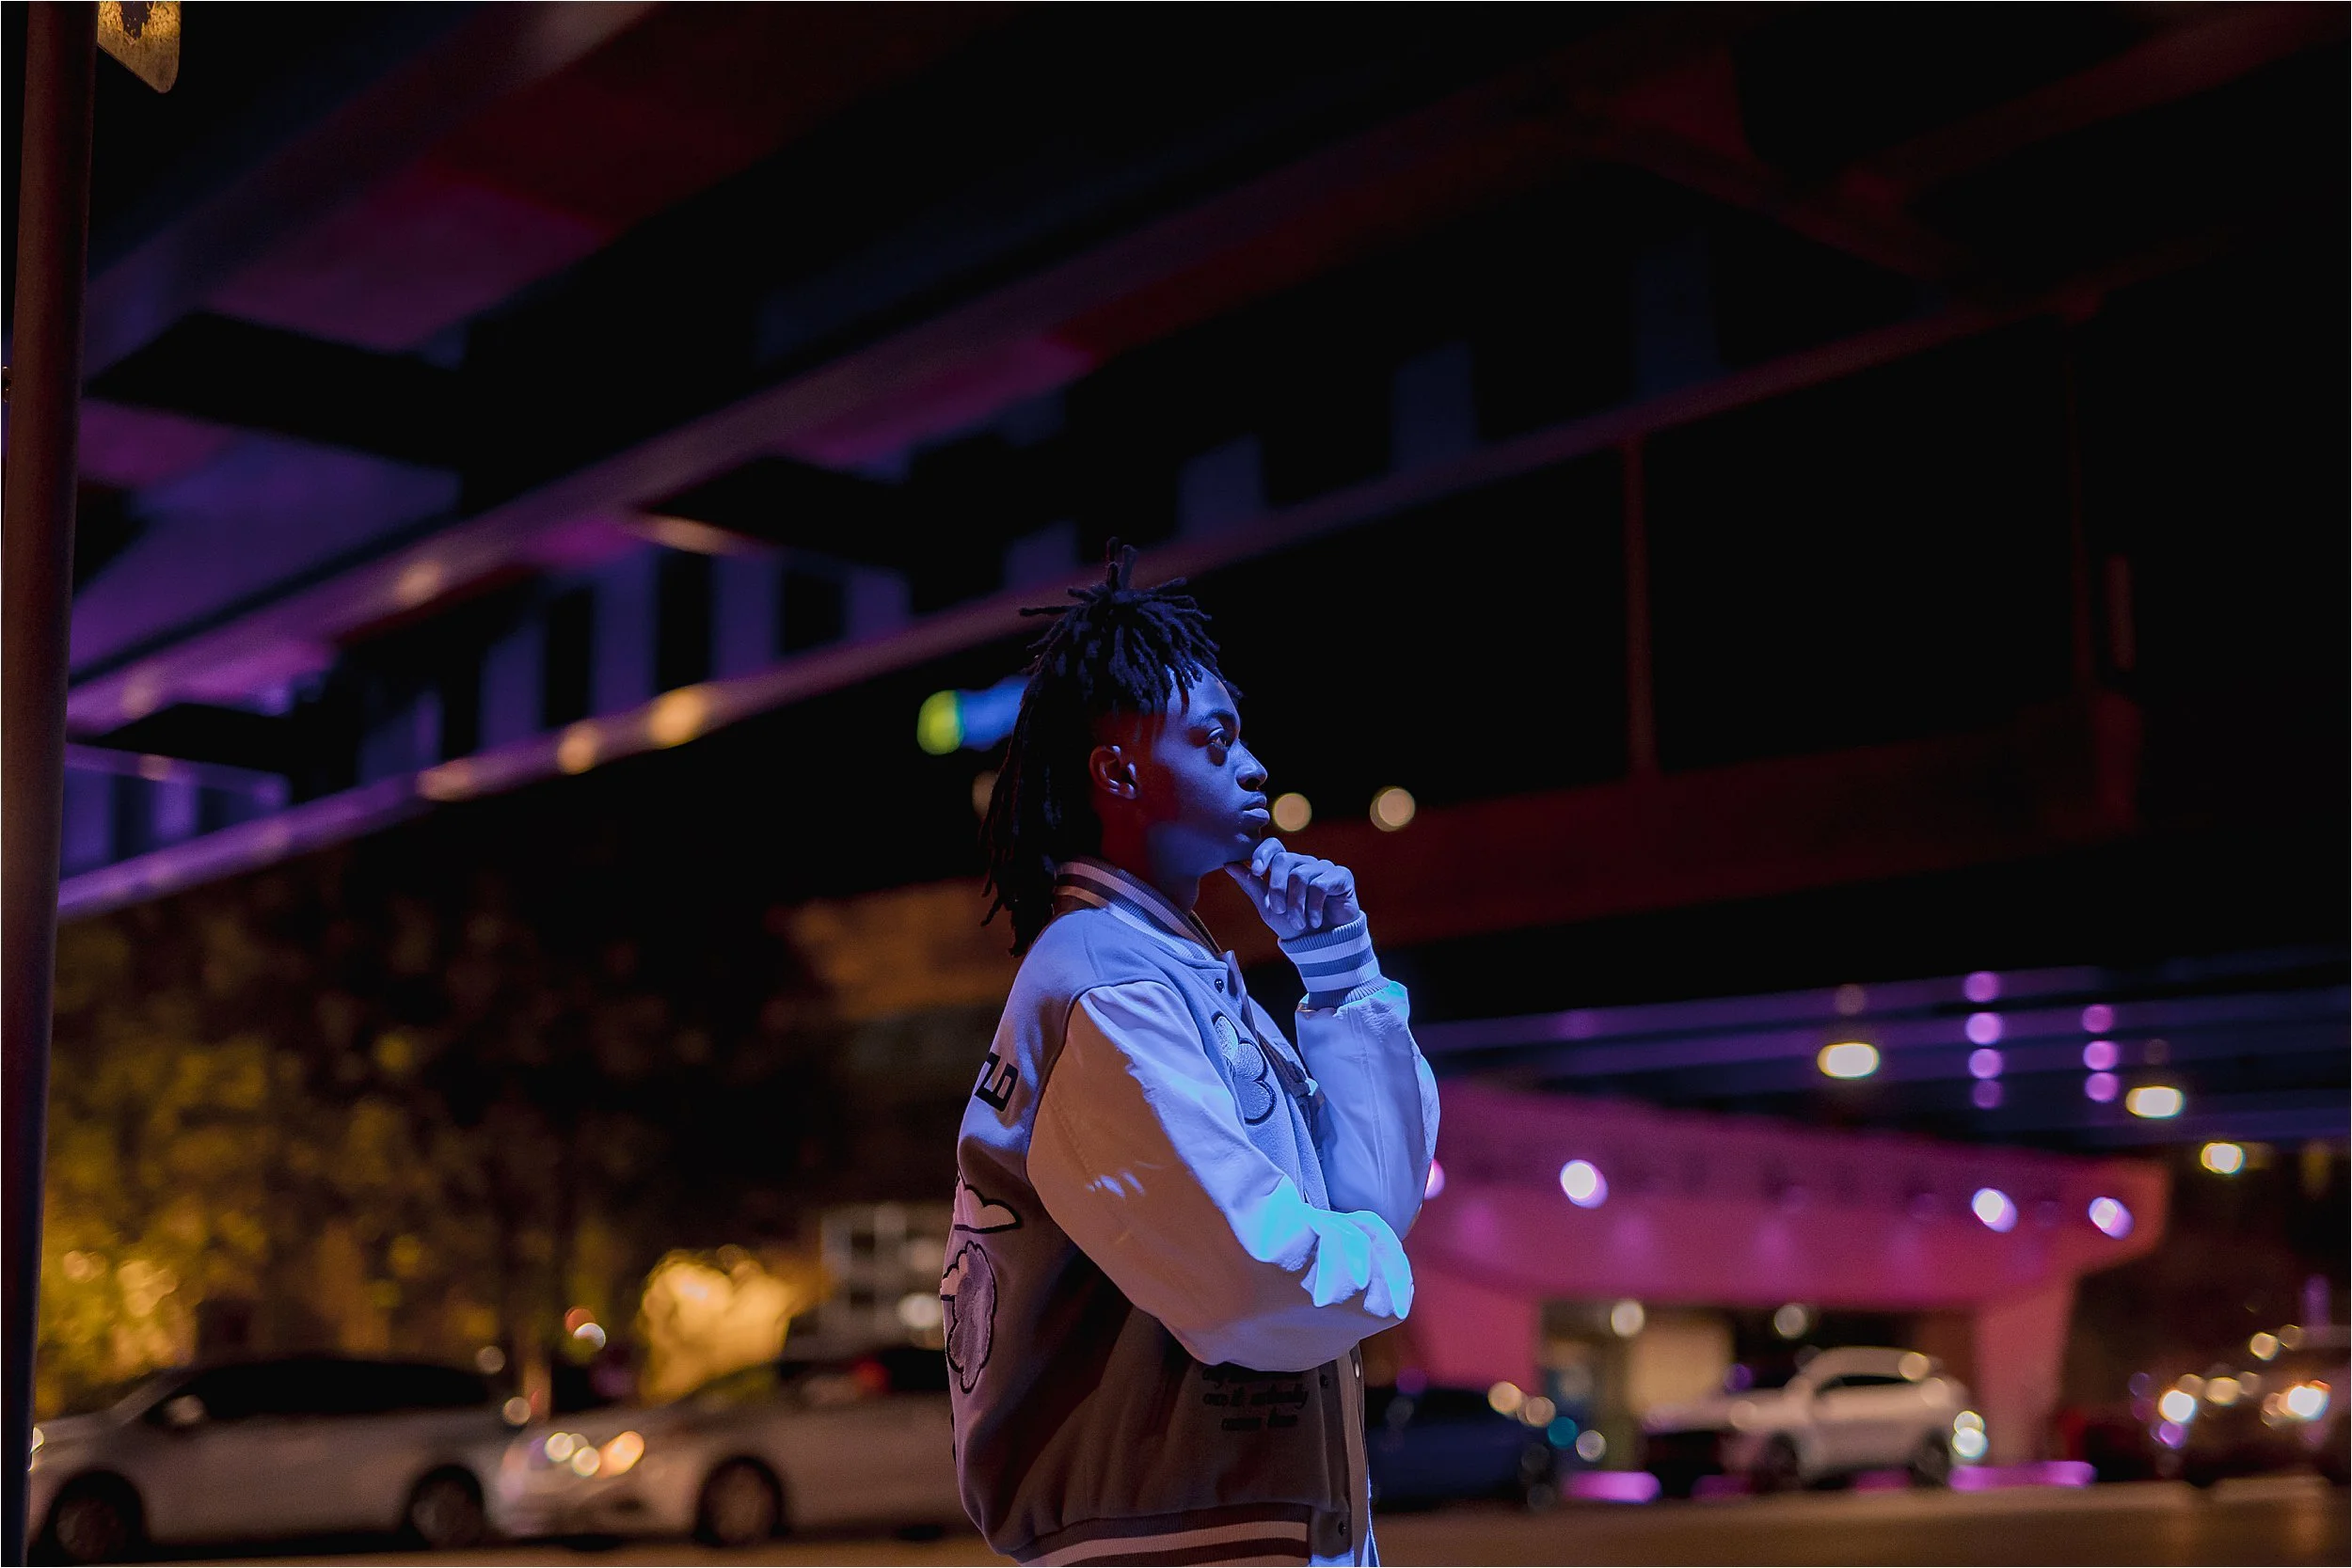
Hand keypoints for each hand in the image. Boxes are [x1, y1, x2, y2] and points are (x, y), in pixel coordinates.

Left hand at [1226, 838, 1359, 938]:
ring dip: (1296, 904)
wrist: (1321, 945)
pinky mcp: (1341, 876)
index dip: (1263, 854)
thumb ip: (1251, 883)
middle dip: (1278, 889)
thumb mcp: (1268, 906)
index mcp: (1286, 866)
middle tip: (1280, 911)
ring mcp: (1324, 868)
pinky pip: (1320, 884)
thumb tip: (1229, 864)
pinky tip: (1315, 920)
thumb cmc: (1293, 925)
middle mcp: (1305, 863)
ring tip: (1300, 922)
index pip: (1273, 846)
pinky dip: (1314, 906)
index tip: (1257, 872)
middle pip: (1284, 860)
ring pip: (1300, 876)